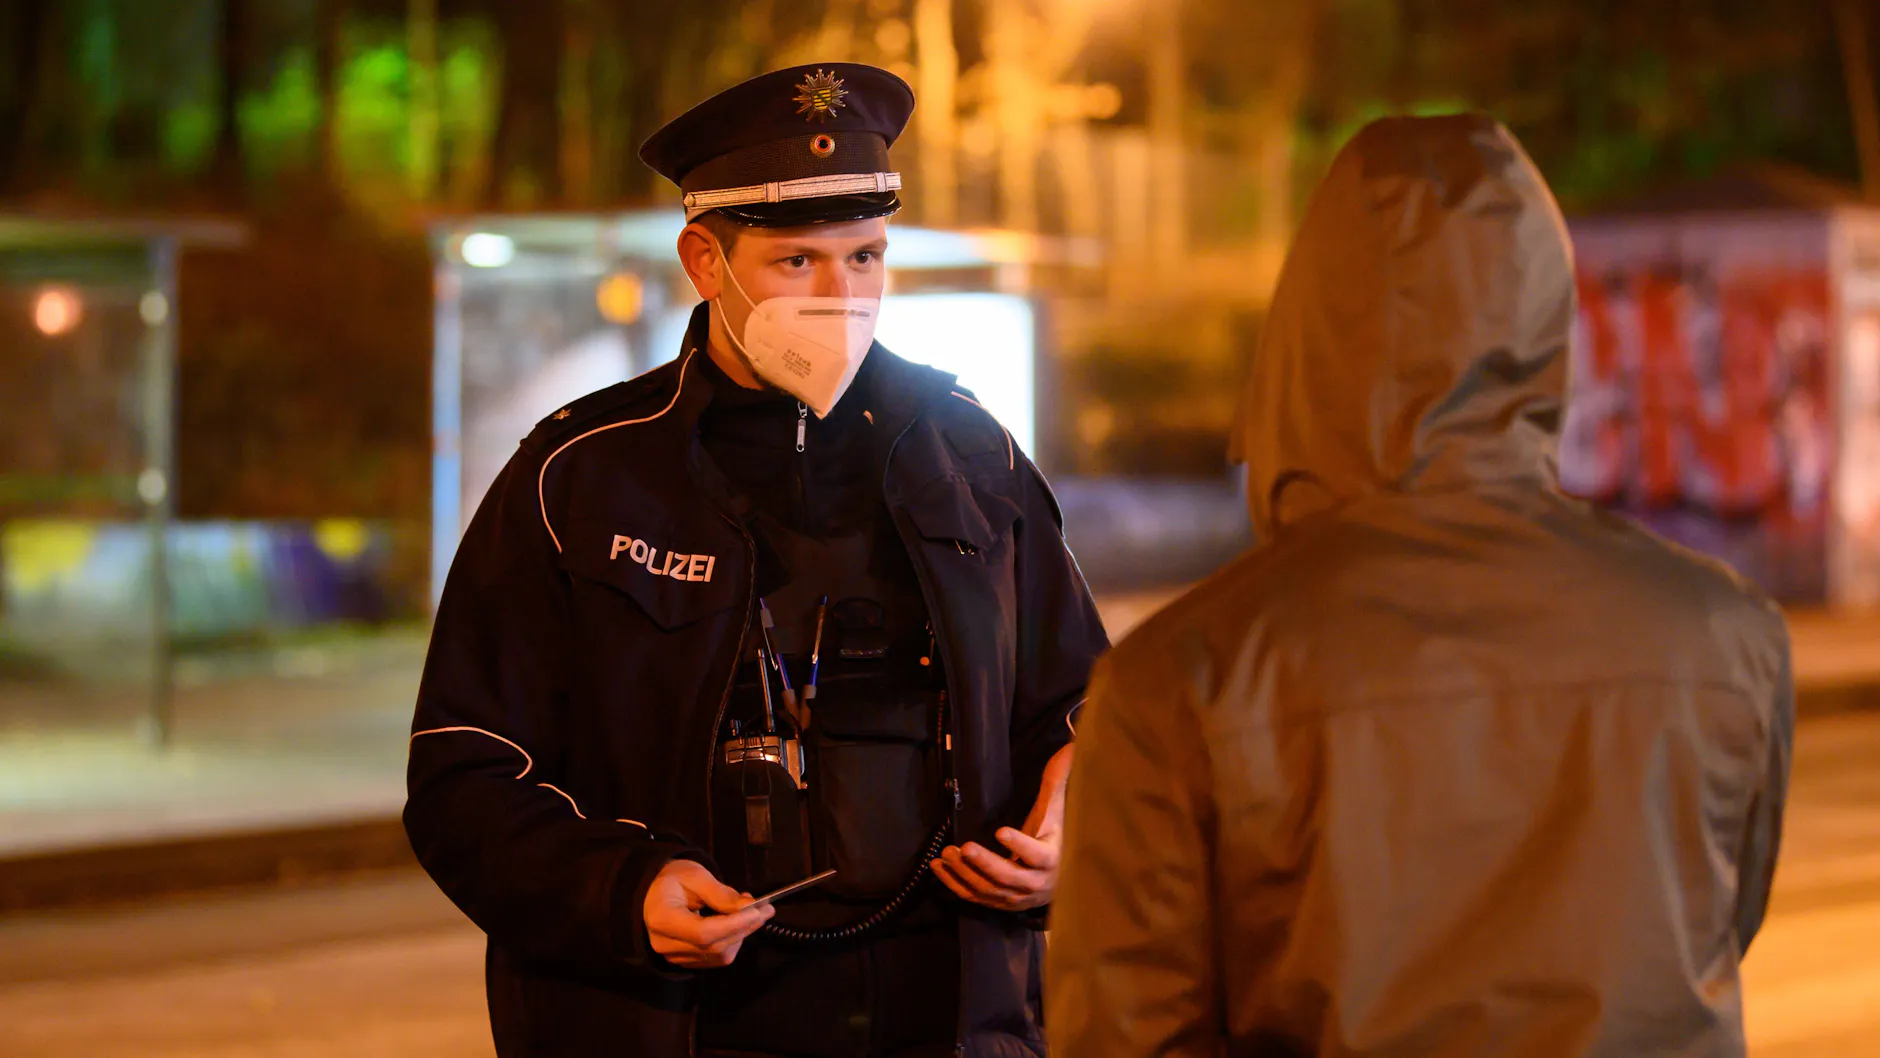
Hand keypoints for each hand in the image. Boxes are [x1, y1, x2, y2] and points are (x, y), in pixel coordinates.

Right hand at [643, 859, 773, 968]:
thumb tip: (749, 907)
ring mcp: (673, 956)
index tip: (758, 911)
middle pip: (714, 946)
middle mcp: (665, 944)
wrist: (651, 892)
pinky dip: (731, 942)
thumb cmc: (671, 879)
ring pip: (718, 955)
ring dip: (740, 936)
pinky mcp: (683, 961)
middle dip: (744, 928)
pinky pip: (715, 958)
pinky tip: (736, 925)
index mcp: (663, 919)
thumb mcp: (695, 876)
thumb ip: (721, 894)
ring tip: (749, 914)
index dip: (734, 924)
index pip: (703, 932)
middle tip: (765, 910)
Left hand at [932, 743, 1072, 911]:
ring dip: (965, 872)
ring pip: (987, 889)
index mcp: (1051, 859)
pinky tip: (938, 866)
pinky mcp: (998, 902)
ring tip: (947, 852)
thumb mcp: (1056, 810)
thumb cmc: (1054, 839)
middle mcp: (1034, 883)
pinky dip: (954, 883)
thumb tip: (1071, 746)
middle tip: (964, 847)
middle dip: (985, 863)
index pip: (1037, 855)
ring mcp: (1015, 897)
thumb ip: (1057, 780)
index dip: (1020, 846)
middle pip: (1008, 877)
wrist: (1058, 879)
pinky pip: (973, 897)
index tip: (1001, 831)